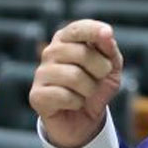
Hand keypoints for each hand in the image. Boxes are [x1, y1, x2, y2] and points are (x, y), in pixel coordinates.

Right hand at [29, 19, 123, 147]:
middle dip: (100, 69)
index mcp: (67, 40)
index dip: (94, 30)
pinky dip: (77, 102)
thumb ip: (109, 48)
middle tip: (99, 78)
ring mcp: (41, 73)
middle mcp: (50, 52)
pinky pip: (65, 96)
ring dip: (89, 89)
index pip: (78, 28)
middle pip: (81, 54)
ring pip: (74, 76)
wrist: (84, 119)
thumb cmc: (97, 86)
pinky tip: (73, 103)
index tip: (108, 34)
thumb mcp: (111, 66)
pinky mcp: (36, 95)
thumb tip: (106, 34)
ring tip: (86, 92)